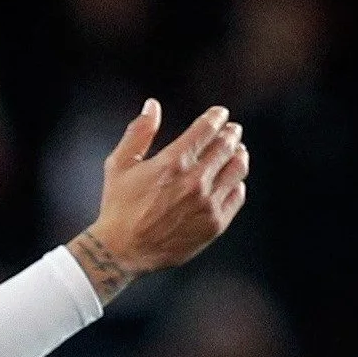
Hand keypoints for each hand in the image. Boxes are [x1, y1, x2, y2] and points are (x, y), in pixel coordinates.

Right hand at [68, 101, 249, 299]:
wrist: (123, 250)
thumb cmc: (118, 207)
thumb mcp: (120, 164)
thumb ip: (139, 132)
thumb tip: (152, 105)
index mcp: (174, 161)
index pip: (207, 129)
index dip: (217, 117)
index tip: (220, 114)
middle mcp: (196, 180)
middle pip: (226, 146)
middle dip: (231, 134)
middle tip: (232, 131)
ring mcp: (208, 203)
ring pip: (237, 169)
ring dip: (239, 155)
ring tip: (238, 152)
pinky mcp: (214, 224)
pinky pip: (237, 196)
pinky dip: (237, 184)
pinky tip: (233, 181)